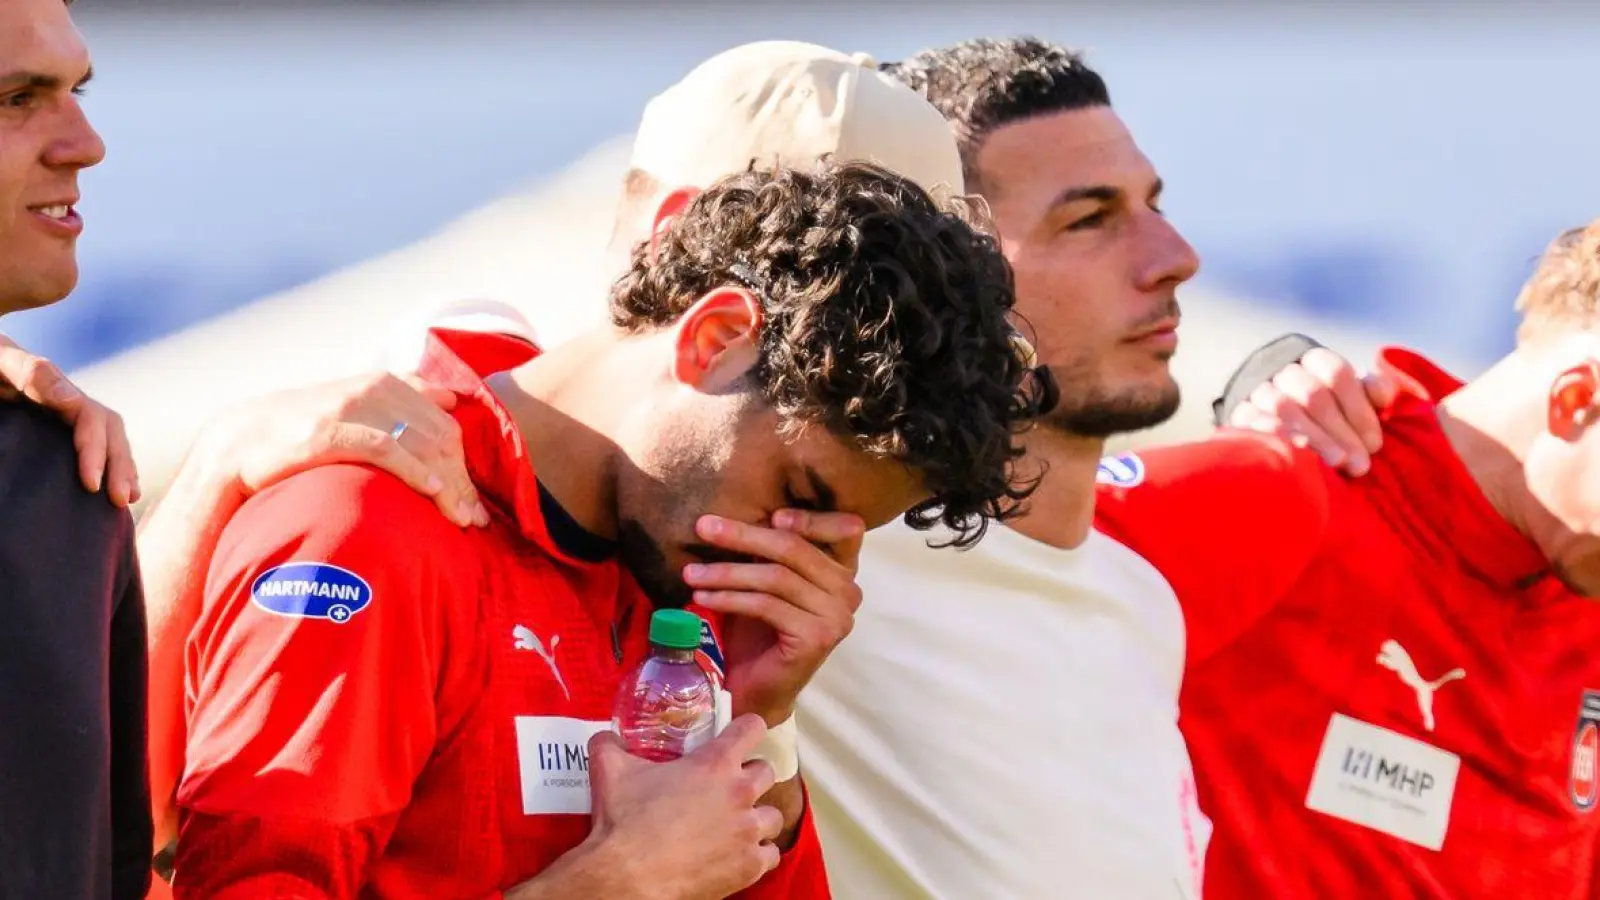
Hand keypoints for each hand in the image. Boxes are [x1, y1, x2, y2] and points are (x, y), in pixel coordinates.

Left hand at [0, 334, 138, 505]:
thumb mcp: (1, 363)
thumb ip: (31, 373)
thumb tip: (72, 400)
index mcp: (55, 386)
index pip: (91, 418)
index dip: (95, 451)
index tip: (91, 484)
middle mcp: (69, 400)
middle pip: (110, 429)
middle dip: (119, 465)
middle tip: (120, 500)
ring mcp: (66, 413)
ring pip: (109, 437)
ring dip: (122, 469)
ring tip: (127, 499)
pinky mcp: (58, 429)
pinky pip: (95, 444)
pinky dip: (112, 467)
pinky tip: (115, 490)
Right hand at [196, 372, 487, 526]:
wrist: (237, 440)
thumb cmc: (303, 431)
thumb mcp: (355, 407)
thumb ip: (400, 401)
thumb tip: (450, 398)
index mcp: (385, 383)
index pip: (445, 423)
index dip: (467, 464)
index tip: (477, 502)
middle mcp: (373, 390)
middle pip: (440, 436)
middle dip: (463, 481)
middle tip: (474, 520)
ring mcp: (350, 409)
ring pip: (420, 444)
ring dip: (447, 485)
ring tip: (461, 518)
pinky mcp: (328, 432)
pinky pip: (385, 449)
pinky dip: (414, 470)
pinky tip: (433, 491)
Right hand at [572, 715, 782, 899]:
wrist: (628, 877)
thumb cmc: (624, 822)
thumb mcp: (610, 770)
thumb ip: (610, 745)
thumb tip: (606, 736)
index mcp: (715, 763)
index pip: (753, 728)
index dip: (747, 729)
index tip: (740, 734)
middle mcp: (740, 793)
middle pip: (766, 771)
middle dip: (750, 775)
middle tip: (728, 786)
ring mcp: (748, 831)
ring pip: (773, 815)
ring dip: (758, 817)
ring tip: (737, 824)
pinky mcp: (749, 866)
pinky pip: (771, 854)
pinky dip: (758, 854)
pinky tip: (740, 854)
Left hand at [683, 510, 864, 725]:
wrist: (758, 690)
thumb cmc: (758, 632)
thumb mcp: (767, 581)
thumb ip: (769, 551)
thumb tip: (734, 514)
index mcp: (843, 572)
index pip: (846, 529)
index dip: (811, 518)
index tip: (770, 515)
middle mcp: (849, 592)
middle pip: (795, 548)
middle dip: (744, 535)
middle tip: (703, 526)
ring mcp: (837, 616)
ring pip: (776, 577)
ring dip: (727, 570)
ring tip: (691, 572)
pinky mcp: (817, 637)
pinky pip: (767, 605)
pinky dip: (730, 597)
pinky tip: (704, 596)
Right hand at [1226, 347, 1399, 475]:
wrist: (1274, 428)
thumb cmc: (1327, 417)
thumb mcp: (1352, 402)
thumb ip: (1371, 393)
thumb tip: (1384, 395)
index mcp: (1313, 361)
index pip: (1337, 373)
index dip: (1358, 409)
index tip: (1375, 444)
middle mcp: (1284, 372)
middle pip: (1314, 394)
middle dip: (1341, 431)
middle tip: (1361, 464)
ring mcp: (1259, 392)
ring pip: (1285, 408)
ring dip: (1316, 438)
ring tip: (1338, 464)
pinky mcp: (1240, 415)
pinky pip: (1255, 422)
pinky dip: (1280, 438)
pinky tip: (1301, 457)